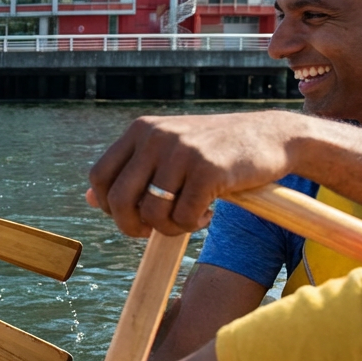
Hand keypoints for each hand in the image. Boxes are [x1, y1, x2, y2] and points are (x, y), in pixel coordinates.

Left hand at [87, 112, 300, 237]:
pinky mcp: (208, 169)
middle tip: (153, 230)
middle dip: (131, 226)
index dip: (108, 205)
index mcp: (140, 130)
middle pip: (119, 199)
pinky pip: (184, 216)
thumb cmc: (214, 150)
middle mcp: (156, 136)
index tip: (133, 214)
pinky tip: (208, 213)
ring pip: (152, 213)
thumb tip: (90, 199)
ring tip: (189, 218)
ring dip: (169, 228)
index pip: (99, 176)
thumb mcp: (167, 152)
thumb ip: (131, 172)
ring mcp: (182, 151)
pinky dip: (193, 225)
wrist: (272, 136)